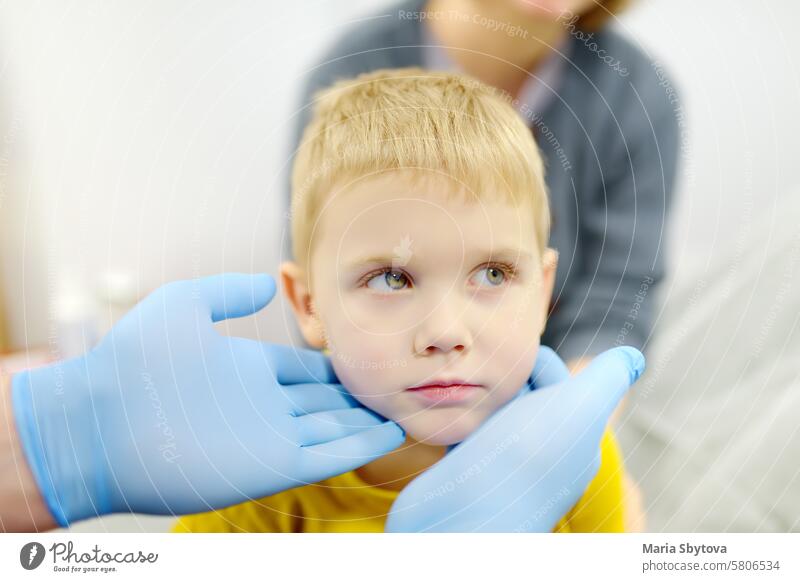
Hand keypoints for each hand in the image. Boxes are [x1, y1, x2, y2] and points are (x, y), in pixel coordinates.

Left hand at [11, 273, 404, 526]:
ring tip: (405, 413)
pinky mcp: (270, 467)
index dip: (331, 370)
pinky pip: (328, 456)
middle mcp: (261, 406)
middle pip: (322, 403)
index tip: (361, 363)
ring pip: (332, 430)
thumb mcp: (184, 305)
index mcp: (244, 370)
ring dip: (366, 423)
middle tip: (394, 390)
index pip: (301, 372)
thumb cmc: (134, 359)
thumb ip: (227, 292)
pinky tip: (390, 432)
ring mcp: (268, 438)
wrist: (101, 419)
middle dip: (356, 399)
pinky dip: (360, 446)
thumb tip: (267, 282)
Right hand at [385, 346, 643, 531]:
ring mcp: (506, 462)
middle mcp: (543, 449)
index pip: (554, 377)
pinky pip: (465, 432)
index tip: (520, 376)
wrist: (463, 519)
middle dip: (503, 384)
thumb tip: (634, 356)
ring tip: (470, 413)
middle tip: (492, 398)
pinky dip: (458, 424)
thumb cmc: (525, 460)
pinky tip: (453, 428)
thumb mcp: (582, 408)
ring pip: (491, 409)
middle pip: (520, 390)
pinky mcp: (471, 471)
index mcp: (575, 435)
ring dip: (479, 403)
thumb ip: (607, 378)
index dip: (534, 365)